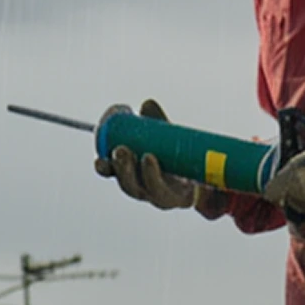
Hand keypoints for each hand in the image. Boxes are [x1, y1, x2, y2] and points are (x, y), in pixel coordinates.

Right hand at [94, 99, 227, 216]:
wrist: (204, 179)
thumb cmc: (178, 157)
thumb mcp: (165, 138)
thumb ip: (155, 124)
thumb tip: (148, 104)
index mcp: (134, 175)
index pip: (114, 175)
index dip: (104, 168)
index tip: (99, 159)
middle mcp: (145, 190)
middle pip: (129, 185)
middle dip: (123, 170)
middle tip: (121, 151)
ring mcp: (161, 197)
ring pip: (147, 190)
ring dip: (144, 174)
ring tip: (145, 156)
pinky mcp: (178, 200)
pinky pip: (166, 192)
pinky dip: (158, 178)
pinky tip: (154, 162)